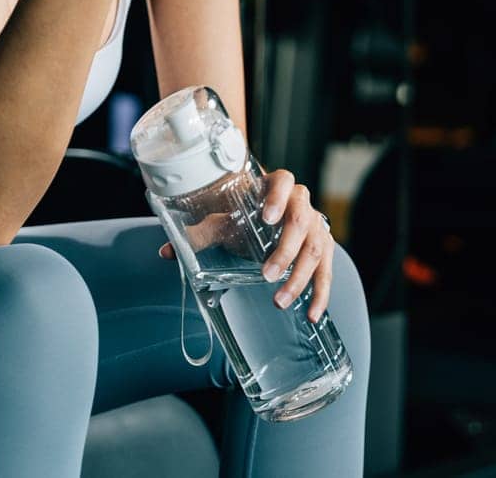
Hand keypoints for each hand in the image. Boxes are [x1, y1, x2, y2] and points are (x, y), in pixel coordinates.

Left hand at [160, 169, 334, 321]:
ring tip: (280, 300)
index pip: (283, 182)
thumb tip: (168, 251)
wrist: (269, 214)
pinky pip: (326, 272)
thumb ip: (202, 232)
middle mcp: (301, 202)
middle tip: (267, 274)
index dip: (277, 198)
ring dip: (299, 277)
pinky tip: (312, 313)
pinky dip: (320, 294)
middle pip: (300, 222)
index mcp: (278, 185)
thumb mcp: (226, 219)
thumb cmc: (246, 214)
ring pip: (315, 249)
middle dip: (284, 251)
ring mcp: (316, 225)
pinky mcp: (324, 248)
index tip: (266, 218)